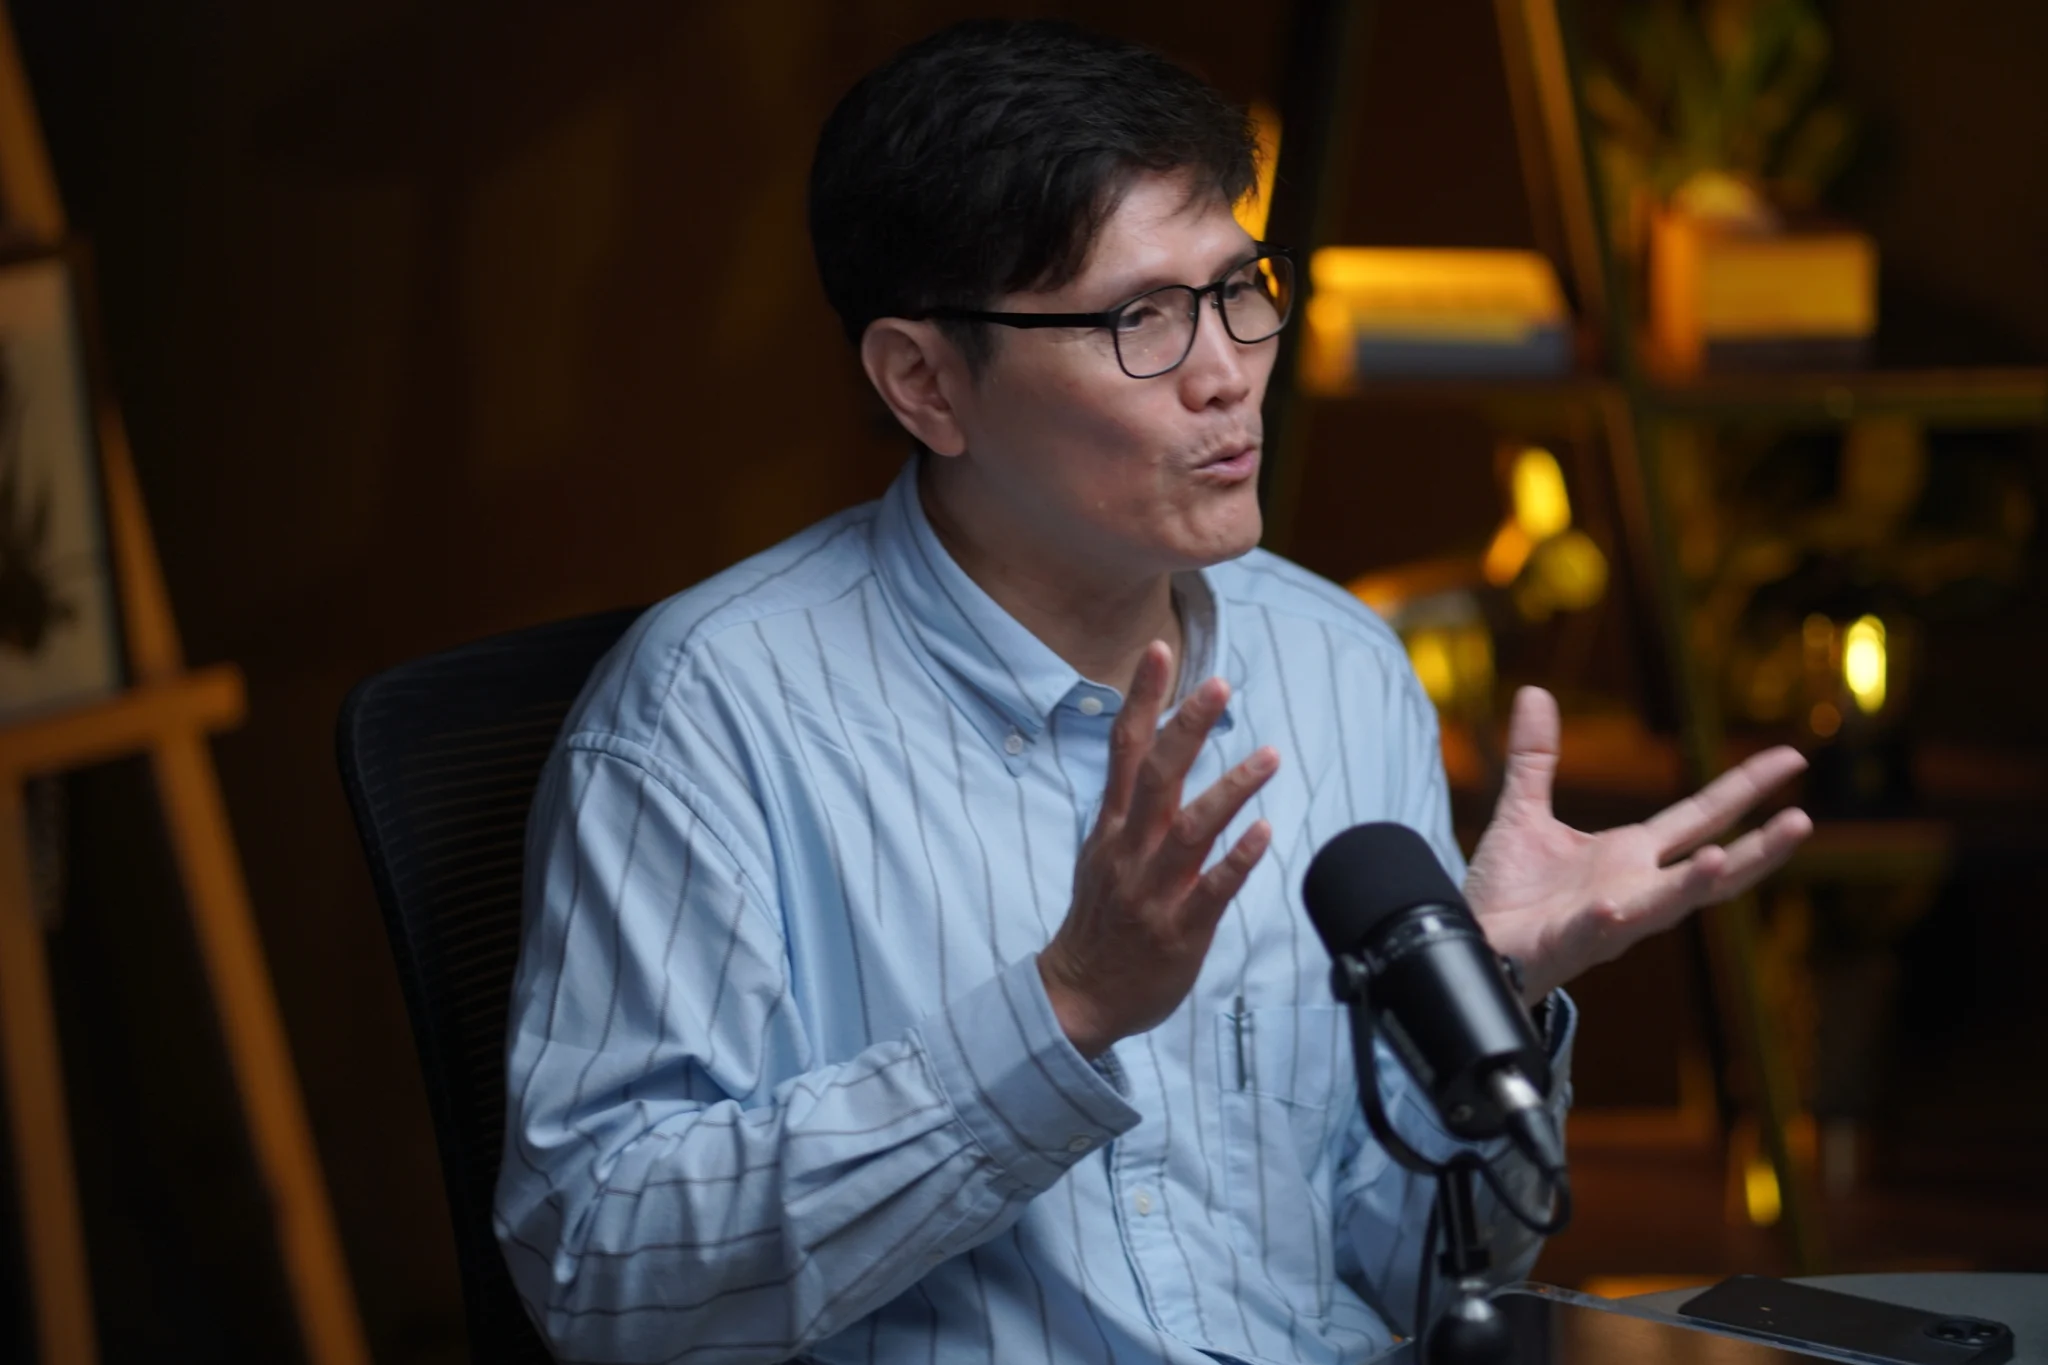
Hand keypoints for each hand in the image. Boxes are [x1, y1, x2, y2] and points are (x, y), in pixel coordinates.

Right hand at [1039, 641, 1278, 1056]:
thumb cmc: (1101, 921)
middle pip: (1156, 776)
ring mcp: (1152, 890)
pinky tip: (1263, 833)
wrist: (1079, 996)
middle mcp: (1129, 850)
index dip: (1141, 698)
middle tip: (1218, 683)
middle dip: (1186, 727)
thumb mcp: (1103, 852)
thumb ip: (1132, 806)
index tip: (1159, 650)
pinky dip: (1236, 859)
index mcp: (1111, 827)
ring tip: (1270, 756)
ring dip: (1230, 790)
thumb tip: (1161, 749)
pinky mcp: (1178, 930)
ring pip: (1188, 829)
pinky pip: (1210, 889)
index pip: (1123, 748)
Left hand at [1463, 687, 1813, 1002]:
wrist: (1469, 944)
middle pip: (1711, 867)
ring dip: (1695, 885)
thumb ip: (1535, 758)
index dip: (1745, 788)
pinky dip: (1608, 920)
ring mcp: (1609, 920)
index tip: (1790, 758)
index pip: (1701, 816)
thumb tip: (1536, 693)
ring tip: (1723, 860)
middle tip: (1801, 821)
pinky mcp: (1569, 944)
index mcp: (1630, 855)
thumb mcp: (1524, 813)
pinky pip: (1593, 933)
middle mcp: (1634, 889)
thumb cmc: (1508, 893)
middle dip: (1757, 848)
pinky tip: (1614, 908)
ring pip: (1664, 906)